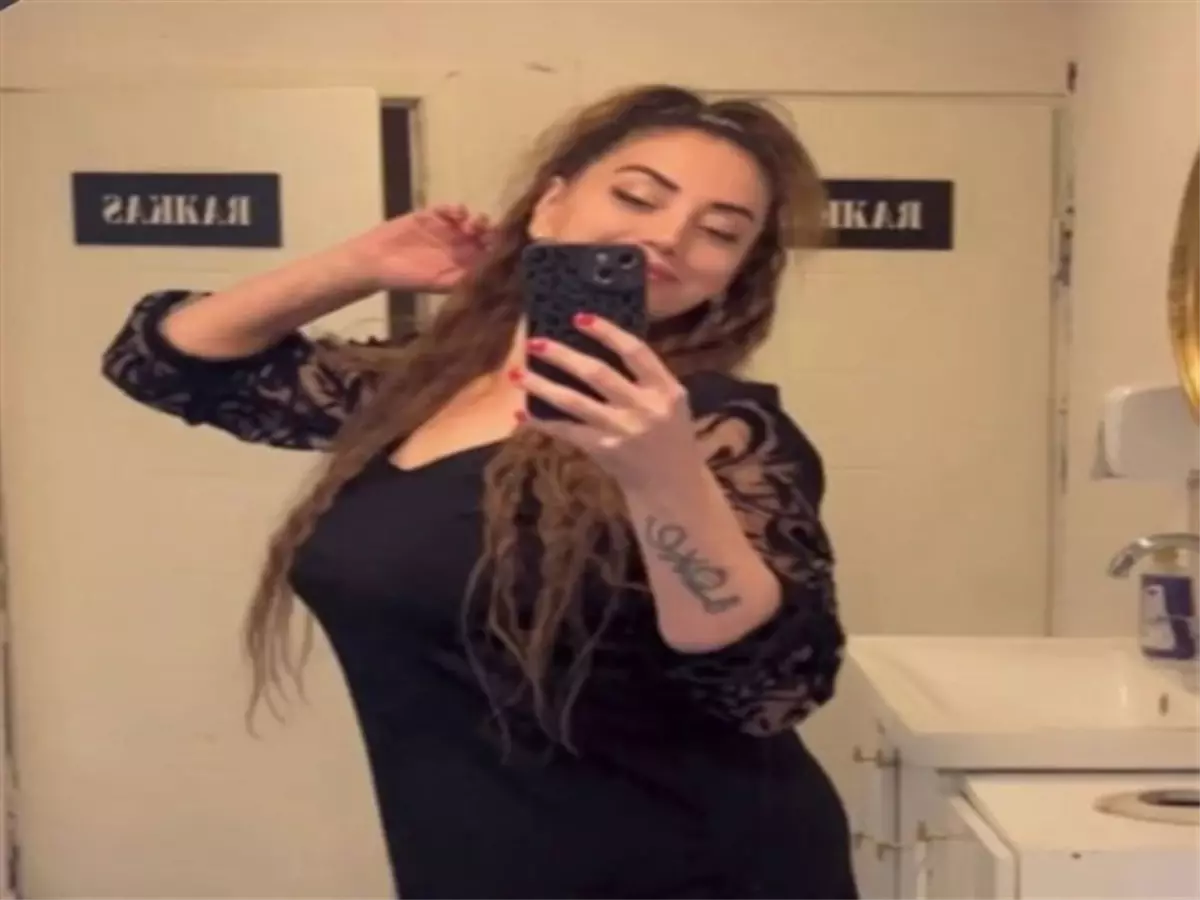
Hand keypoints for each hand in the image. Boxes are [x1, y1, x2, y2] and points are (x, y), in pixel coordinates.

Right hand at [341, 204, 492, 292]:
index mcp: (464, 265)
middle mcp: (460, 247)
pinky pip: (451, 209)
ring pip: (472, 221)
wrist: (376, 261)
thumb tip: (492, 279)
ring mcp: (448, 230)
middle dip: (491, 232)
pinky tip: (456, 213)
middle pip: (485, 236)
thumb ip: (463, 279)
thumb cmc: (407, 278)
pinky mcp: (433, 215)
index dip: (499, 251)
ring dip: (477, 220)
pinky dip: (457, 209)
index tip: (501, 248)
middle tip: (486, 233)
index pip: (490, 256)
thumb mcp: (438, 283)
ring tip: (470, 225)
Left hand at [513, 314, 701, 488]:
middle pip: (597, 373)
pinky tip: (521, 414)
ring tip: (516, 374)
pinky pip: (567, 431)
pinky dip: (542, 422)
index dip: (607, 332)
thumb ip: (645, 378)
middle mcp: (645, 407)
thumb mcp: (670, 403)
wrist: (673, 486)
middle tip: (533, 341)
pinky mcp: (605, 450)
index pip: (635, 351)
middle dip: (562, 355)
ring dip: (542, 386)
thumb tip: (595, 346)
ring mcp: (623, 430)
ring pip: (574, 402)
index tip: (579, 317)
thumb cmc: (668, 437)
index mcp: (666, 389)